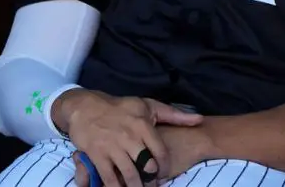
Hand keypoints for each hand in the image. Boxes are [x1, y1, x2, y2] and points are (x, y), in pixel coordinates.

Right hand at [55, 90, 202, 186]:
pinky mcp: (96, 154)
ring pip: (129, 175)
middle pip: (147, 166)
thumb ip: (173, 115)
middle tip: (151, 185)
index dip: (165, 168)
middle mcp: (129, 136)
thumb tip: (200, 120)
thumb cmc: (119, 107)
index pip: (161, 152)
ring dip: (136, 186)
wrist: (84, 106)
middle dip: (151, 180)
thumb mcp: (146, 106)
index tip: (164, 174)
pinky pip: (109, 177)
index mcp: (143, 125)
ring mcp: (112, 146)